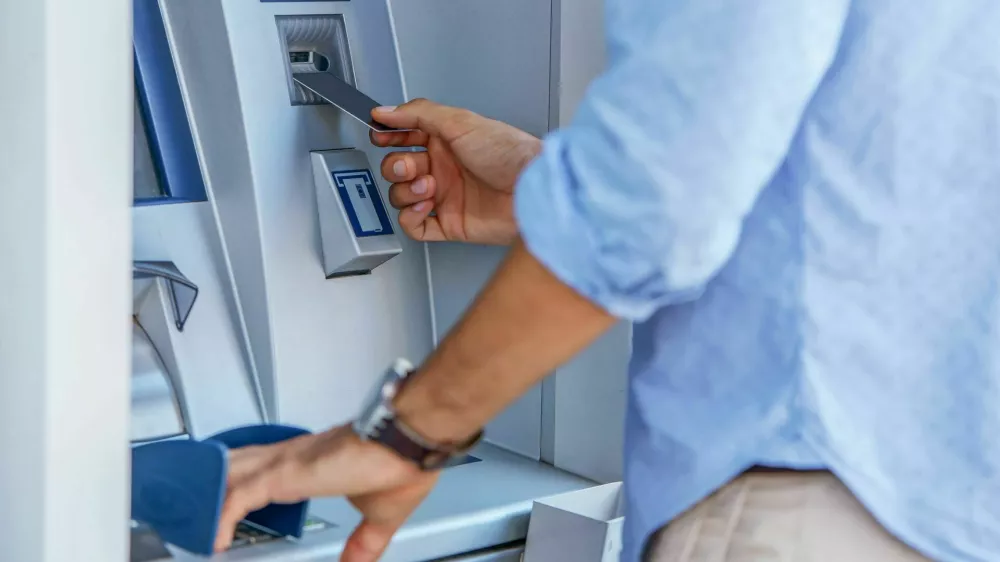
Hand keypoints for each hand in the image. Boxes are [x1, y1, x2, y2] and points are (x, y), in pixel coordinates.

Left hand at [214, 426, 438, 561]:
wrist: (411, 440)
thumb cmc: (403, 463)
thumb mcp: (378, 517)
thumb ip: (362, 544)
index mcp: (311, 464)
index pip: (262, 468)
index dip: (241, 482)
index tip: (230, 505)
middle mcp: (293, 457)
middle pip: (235, 465)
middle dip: (212, 484)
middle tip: (192, 509)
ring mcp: (286, 464)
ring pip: (229, 476)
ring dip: (209, 498)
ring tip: (194, 525)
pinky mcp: (285, 474)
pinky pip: (238, 496)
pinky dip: (222, 517)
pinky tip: (215, 539)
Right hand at [370, 99, 541, 244]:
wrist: (531, 190)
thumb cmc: (509, 154)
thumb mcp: (460, 121)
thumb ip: (419, 113)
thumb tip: (387, 111)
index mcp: (446, 141)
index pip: (405, 136)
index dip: (388, 136)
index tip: (379, 135)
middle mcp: (444, 168)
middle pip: (398, 167)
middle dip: (397, 166)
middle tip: (412, 166)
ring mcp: (445, 196)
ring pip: (402, 196)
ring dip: (406, 191)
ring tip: (429, 186)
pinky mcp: (449, 224)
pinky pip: (415, 226)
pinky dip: (411, 217)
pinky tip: (424, 207)